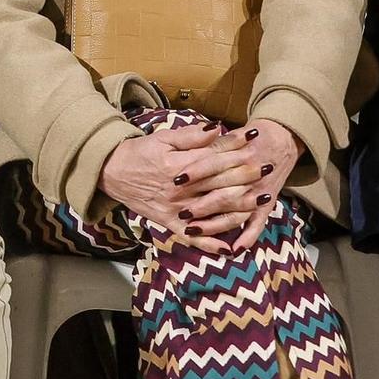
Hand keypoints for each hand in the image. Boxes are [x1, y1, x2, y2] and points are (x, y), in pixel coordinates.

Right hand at [98, 120, 281, 252]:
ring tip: (261, 201)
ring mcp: (176, 211)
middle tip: (267, 169)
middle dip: (246, 176)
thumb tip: (217, 129)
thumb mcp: (162, 139)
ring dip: (240, 207)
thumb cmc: (139, 153)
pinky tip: (230, 248)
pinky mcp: (170, 224)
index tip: (254, 143)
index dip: (235, 150)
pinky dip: (212, 245)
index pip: (214, 158)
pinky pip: (194, 238)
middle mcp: (180, 191)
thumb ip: (190, 136)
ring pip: (214, 212)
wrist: (111, 173)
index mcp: (178, 168)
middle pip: (220, 184)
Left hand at [181, 118, 300, 250]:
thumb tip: (207, 130)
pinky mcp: (266, 205)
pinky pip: (257, 224)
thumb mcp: (228, 132)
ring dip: (215, 224)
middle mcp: (249, 176)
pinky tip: (233, 249)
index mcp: (238, 155)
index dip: (195, 171)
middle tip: (181, 212)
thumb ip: (213, 135)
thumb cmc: (247, 138)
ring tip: (194, 229)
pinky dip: (247, 237)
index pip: (214, 163)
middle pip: (225, 192)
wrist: (281, 140)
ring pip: (237, 213)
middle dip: (202, 204)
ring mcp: (258, 193)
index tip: (176, 180)